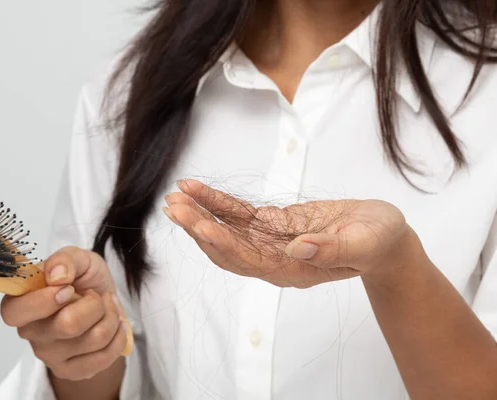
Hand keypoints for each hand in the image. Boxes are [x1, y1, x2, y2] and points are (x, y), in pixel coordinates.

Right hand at [0, 246, 132, 380]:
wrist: (103, 303)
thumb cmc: (83, 279)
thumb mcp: (78, 257)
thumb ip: (65, 259)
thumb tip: (57, 275)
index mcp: (20, 302)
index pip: (14, 312)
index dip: (45, 300)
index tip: (68, 288)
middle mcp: (30, 332)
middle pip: (68, 325)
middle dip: (95, 304)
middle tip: (95, 295)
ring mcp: (49, 355)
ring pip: (95, 338)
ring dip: (111, 316)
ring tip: (107, 307)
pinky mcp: (70, 371)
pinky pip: (105, 357)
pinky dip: (118, 335)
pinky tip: (115, 324)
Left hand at [163, 179, 418, 288]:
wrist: (382, 235)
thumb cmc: (379, 241)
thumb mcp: (365, 244)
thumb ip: (332, 249)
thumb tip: (297, 249)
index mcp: (293, 271)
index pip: (250, 261)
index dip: (224, 245)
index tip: (202, 227)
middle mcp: (273, 260)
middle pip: (227, 248)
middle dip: (199, 229)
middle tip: (175, 208)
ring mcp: (269, 241)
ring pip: (226, 230)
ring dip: (199, 215)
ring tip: (175, 198)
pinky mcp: (271, 222)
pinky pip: (238, 212)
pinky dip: (216, 201)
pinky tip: (195, 188)